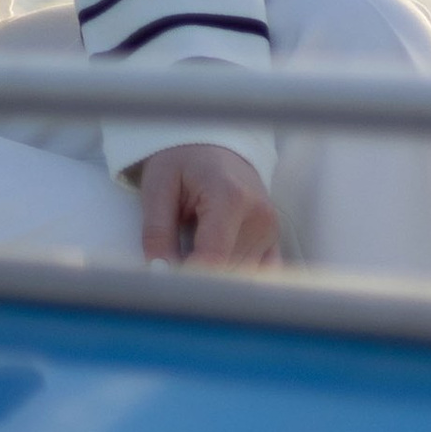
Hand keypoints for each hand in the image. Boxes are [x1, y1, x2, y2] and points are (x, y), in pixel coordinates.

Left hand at [136, 144, 280, 268]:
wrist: (211, 147)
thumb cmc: (182, 162)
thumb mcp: (158, 187)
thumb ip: (156, 231)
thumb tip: (159, 272)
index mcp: (230, 198)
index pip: (213, 258)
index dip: (188, 278)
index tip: (165, 284)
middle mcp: (259, 216)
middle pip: (228, 271)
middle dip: (198, 280)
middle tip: (170, 269)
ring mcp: (271, 230)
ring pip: (242, 278)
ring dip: (215, 279)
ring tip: (190, 254)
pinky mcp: (274, 240)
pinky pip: (260, 275)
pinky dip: (237, 279)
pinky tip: (215, 268)